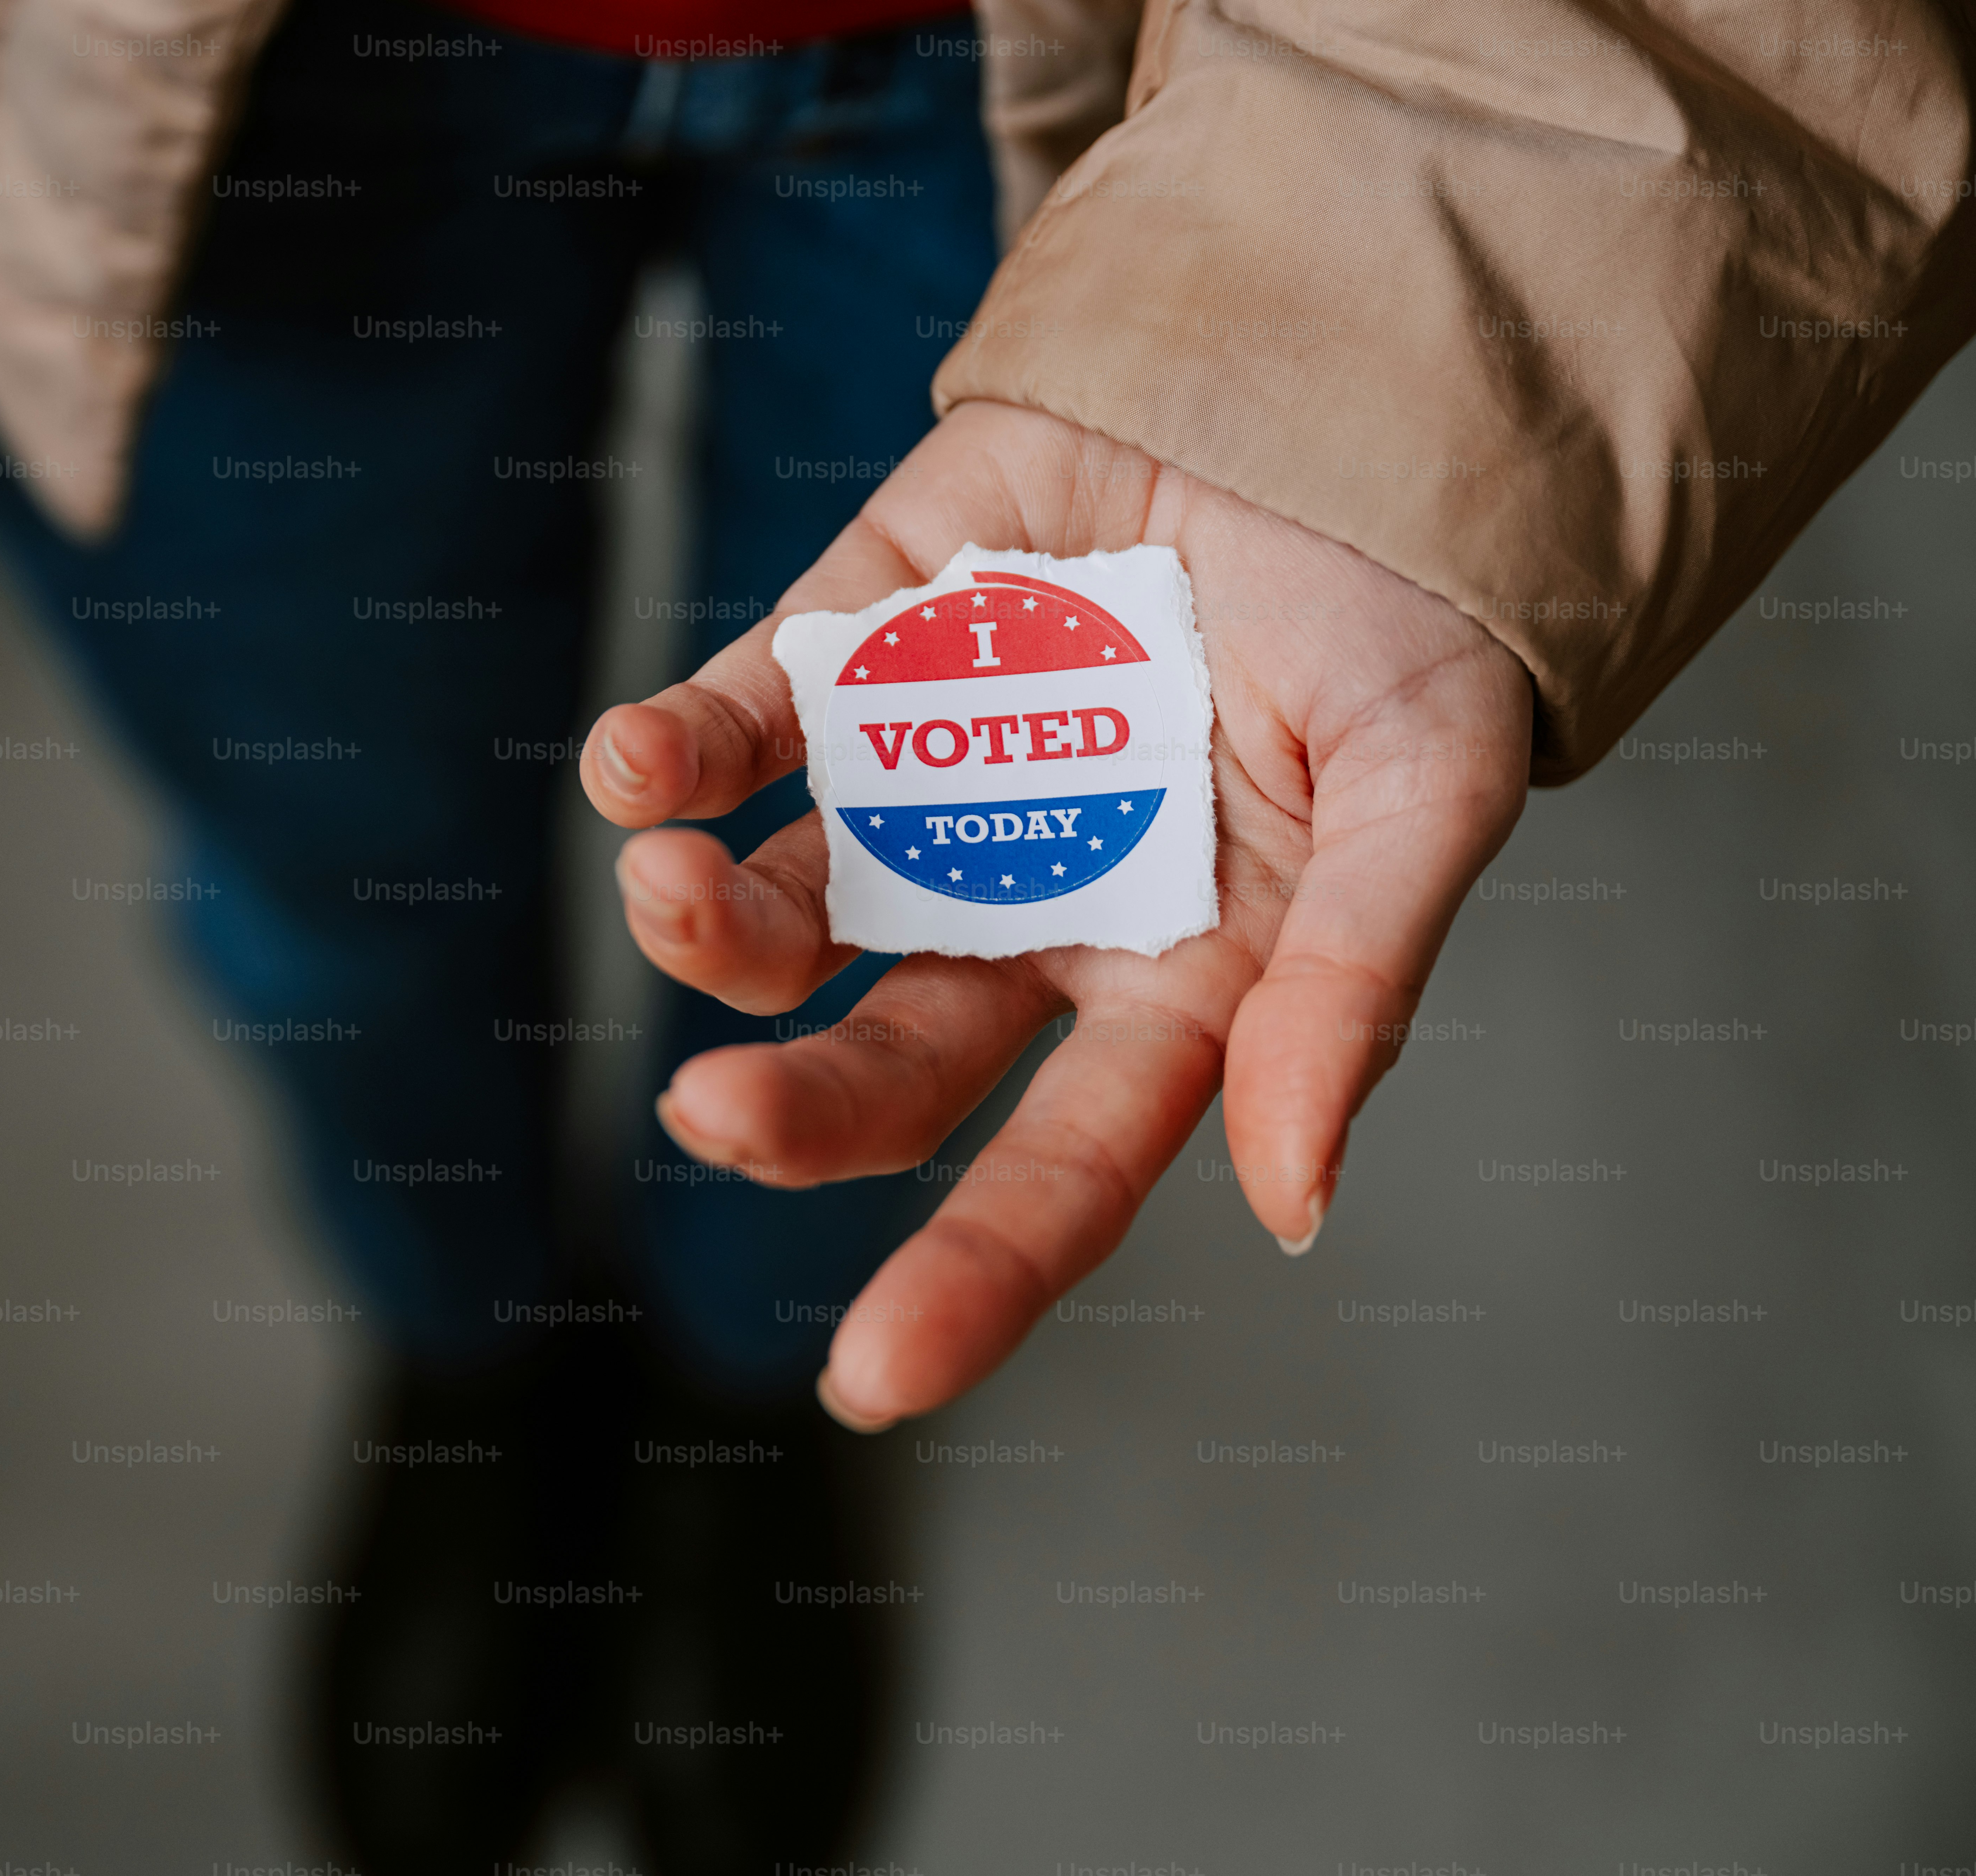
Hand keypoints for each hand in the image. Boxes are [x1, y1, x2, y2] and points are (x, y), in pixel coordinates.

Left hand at [581, 400, 1532, 1430]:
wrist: (1345, 394)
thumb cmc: (1407, 612)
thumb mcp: (1425, 790)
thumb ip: (1354, 985)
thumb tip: (1293, 1198)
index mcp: (1165, 980)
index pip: (1055, 1169)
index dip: (965, 1280)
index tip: (865, 1381)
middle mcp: (1026, 909)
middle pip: (886, 1057)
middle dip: (789, 1105)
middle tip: (708, 1112)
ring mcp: (930, 785)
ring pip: (784, 908)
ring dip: (703, 923)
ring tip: (665, 887)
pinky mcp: (858, 648)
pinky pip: (740, 724)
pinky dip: (669, 754)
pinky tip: (630, 771)